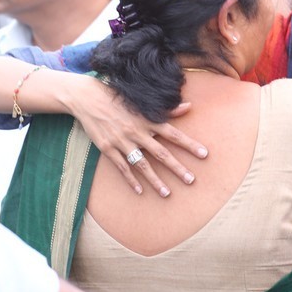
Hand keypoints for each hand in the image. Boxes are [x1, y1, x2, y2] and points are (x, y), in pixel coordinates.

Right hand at [71, 78, 208, 196]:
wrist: (87, 98)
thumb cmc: (117, 97)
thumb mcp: (141, 101)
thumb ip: (166, 108)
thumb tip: (189, 107)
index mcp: (147, 120)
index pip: (173, 134)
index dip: (189, 144)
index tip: (204, 154)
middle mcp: (137, 132)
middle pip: (161, 153)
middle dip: (177, 168)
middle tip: (191, 180)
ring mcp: (122, 142)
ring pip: (142, 165)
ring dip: (155, 180)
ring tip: (167, 194)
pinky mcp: (108, 148)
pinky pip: (122, 168)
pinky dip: (131, 180)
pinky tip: (140, 191)